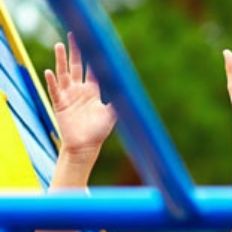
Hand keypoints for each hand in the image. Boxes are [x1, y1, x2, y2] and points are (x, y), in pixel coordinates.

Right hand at [44, 34, 115, 157]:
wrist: (85, 146)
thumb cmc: (99, 132)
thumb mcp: (111, 115)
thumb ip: (118, 103)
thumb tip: (132, 94)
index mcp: (92, 92)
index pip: (91, 70)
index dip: (91, 57)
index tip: (91, 43)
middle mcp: (79, 90)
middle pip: (76, 66)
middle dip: (75, 52)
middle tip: (73, 35)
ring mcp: (68, 96)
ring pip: (63, 74)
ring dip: (61, 60)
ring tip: (59, 46)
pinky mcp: (59, 104)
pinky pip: (54, 91)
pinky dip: (52, 82)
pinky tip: (49, 72)